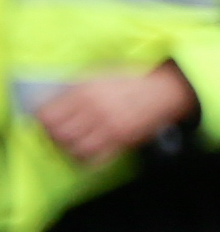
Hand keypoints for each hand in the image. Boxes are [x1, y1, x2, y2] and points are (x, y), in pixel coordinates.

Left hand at [34, 64, 195, 164]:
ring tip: (67, 143)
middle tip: (52, 134)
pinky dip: (84, 159)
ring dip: (66, 149)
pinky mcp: (122, 141)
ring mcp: (109, 127)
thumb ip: (75, 85)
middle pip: (57, 134)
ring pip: (73, 149)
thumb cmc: (132, 79)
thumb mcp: (100, 72)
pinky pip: (94, 159)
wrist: (167, 89)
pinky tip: (83, 152)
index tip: (41, 120)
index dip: (40, 120)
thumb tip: (50, 99)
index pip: (48, 114)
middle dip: (50, 136)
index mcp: (86, 91)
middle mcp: (94, 110)